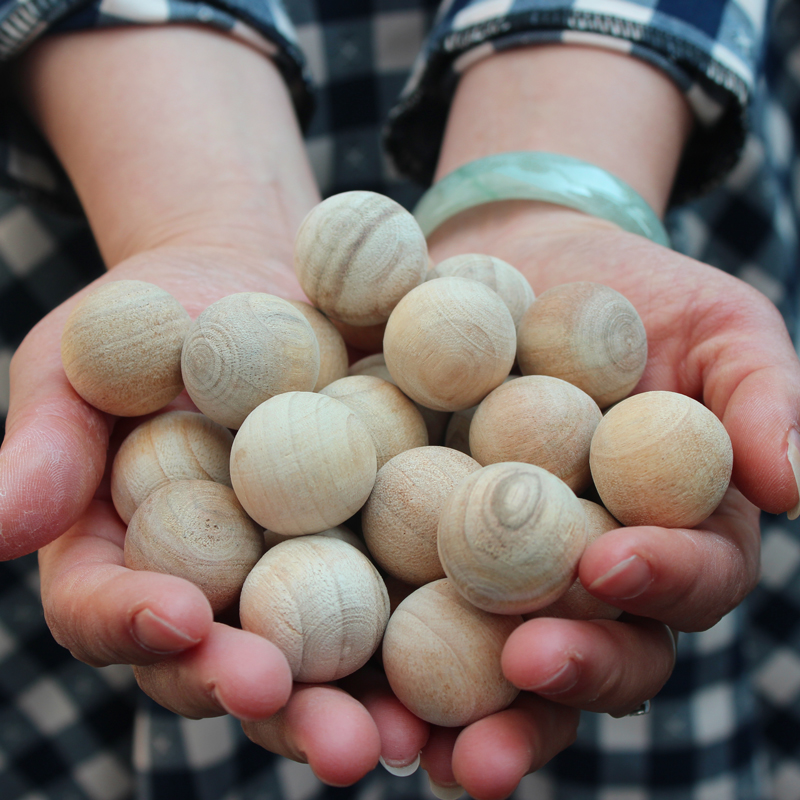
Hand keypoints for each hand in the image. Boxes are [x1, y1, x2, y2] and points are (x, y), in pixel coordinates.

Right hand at [1, 25, 431, 785]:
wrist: (252, 288)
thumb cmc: (151, 323)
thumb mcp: (81, 363)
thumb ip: (47, 445)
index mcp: (134, 562)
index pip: (119, 615)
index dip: (142, 629)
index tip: (182, 622)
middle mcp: (224, 592)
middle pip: (241, 668)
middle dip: (285, 707)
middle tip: (334, 740)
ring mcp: (307, 575)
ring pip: (335, 658)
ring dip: (375, 704)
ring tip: (417, 739)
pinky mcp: (381, 541)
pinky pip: (411, 591)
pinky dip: (448, 630)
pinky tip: (494, 652)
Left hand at [410, 196, 787, 797]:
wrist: (516, 266)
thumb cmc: (629, 296)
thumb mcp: (713, 325)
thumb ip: (761, 393)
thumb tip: (792, 485)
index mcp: (669, 532)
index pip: (686, 580)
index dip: (660, 583)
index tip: (607, 565)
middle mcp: (589, 573)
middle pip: (598, 650)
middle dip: (569, 671)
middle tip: (526, 669)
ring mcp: (506, 573)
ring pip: (502, 663)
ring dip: (477, 712)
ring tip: (435, 745)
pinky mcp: (426, 554)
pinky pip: (413, 615)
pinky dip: (392, 660)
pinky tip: (361, 688)